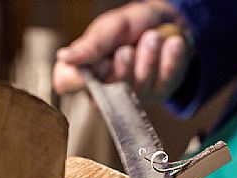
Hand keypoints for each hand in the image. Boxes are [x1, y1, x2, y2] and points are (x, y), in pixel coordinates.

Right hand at [53, 1, 192, 102]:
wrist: (169, 23)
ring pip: (140, 84)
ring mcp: (133, 95)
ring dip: (150, 54)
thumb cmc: (134, 25)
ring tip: (154, 36)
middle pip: (109, 86)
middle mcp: (105, 88)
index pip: (67, 82)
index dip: (84, 75)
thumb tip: (64, 57)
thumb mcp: (112, 27)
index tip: (102, 60)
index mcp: (83, 69)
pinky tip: (172, 44)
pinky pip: (165, 81)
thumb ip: (92, 44)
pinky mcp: (159, 94)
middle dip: (125, 62)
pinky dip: (170, 58)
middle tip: (130, 46)